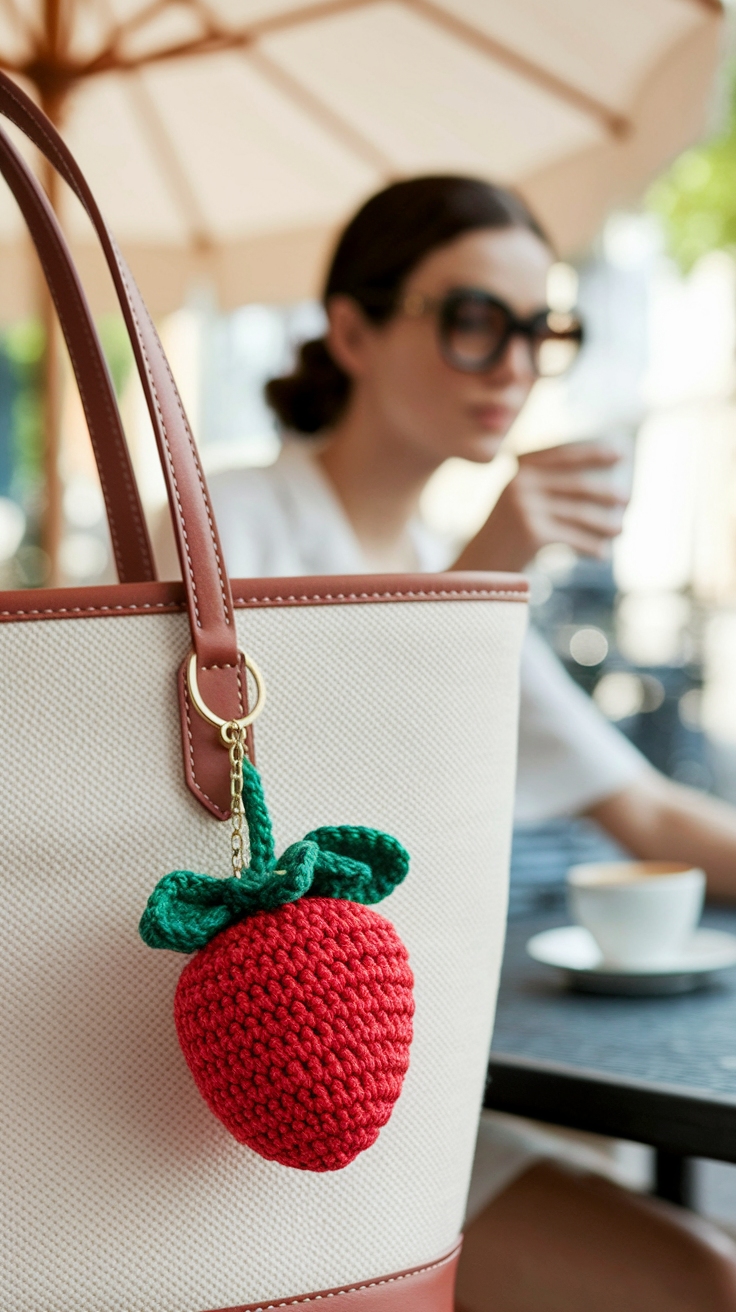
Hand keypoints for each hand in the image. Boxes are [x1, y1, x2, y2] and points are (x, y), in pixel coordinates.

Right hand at [453, 441, 628, 573]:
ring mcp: (525, 507)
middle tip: (628, 498)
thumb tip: (602, 485)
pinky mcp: (531, 532)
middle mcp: (521, 483)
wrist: (478, 566)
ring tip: (621, 528)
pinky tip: (603, 553)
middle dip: (606, 492)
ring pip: (578, 513)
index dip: (594, 452)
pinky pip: (572, 537)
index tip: (621, 453)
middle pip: (576, 484)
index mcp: (519, 469)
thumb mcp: (520, 501)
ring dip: (604, 522)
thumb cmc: (506, 535)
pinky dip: (590, 546)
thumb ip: (547, 486)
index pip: (564, 454)